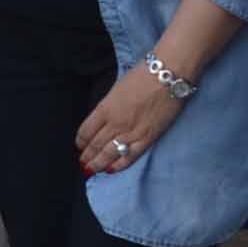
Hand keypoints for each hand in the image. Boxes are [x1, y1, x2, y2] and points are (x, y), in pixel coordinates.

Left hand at [72, 67, 186, 176]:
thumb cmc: (143, 76)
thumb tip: (103, 119)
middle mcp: (115, 123)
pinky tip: (111, 170)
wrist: (168, 76)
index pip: (86, 130)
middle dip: (87, 156)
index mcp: (105, 108)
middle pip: (96, 144)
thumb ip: (109, 106)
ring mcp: (131, 132)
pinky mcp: (148, 138)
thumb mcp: (116, 89)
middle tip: (83, 164)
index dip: (81, 141)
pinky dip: (119, 164)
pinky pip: (130, 156)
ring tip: (92, 170)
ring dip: (98, 163)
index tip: (79, 145)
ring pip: (109, 153)